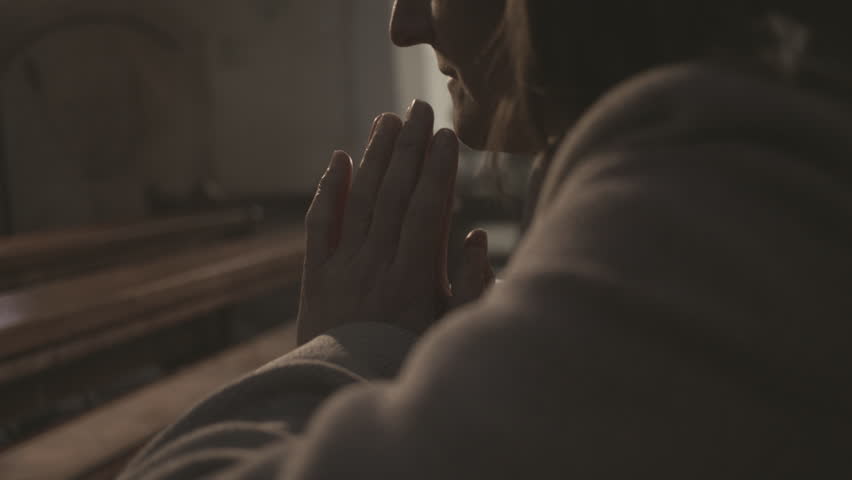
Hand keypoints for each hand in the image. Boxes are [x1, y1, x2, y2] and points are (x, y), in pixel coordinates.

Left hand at [297, 100, 493, 344]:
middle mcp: (374, 266)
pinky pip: (319, 226)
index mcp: (411, 281)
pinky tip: (340, 159)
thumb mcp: (447, 336)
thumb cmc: (404, 367)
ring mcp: (340, 269)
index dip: (438, 171)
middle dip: (410, 149)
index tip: (448, 136)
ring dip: (374, 157)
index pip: (426, 212)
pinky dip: (328, 191)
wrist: (340, 398)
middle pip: (393, 195)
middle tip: (421, 108)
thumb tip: (476, 238)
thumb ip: (467, 289)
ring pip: (359, 201)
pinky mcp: (315, 277)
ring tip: (388, 120)